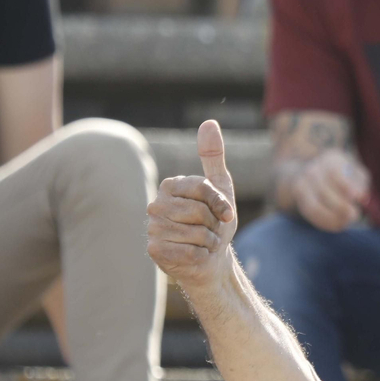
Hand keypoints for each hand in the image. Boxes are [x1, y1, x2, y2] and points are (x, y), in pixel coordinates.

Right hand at [147, 120, 238, 289]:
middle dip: (214, 225)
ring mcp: (152, 228)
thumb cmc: (215, 221)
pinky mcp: (154, 250)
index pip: (202, 188)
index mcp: (170, 186)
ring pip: (195, 233)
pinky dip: (201, 255)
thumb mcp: (220, 187)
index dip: (221, 204)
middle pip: (198, 212)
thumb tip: (209, 123)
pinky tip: (196, 255)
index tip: (226, 214)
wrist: (211, 257)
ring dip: (209, 241)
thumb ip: (213, 156)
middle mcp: (156, 205)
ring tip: (203, 242)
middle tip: (211, 230)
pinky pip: (190, 251)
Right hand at [289, 149, 369, 232]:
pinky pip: (311, 215)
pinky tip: (338, 226)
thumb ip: (360, 182)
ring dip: (332, 218)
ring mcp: (303, 185)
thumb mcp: (355, 171)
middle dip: (341, 207)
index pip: (334, 173)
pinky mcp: (300, 200)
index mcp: (331, 160)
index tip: (359, 198)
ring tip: (347, 222)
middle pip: (324, 192)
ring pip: (314, 207)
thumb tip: (362, 197)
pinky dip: (325, 223)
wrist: (315, 173)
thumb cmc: (345, 174)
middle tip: (355, 214)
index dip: (347, 186)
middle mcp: (313, 171)